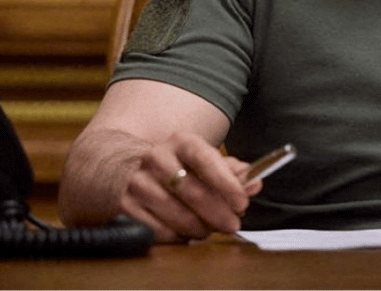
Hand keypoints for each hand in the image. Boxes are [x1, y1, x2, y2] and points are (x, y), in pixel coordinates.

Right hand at [115, 132, 262, 242]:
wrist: (125, 168)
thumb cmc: (176, 168)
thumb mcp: (201, 162)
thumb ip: (230, 173)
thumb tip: (255, 184)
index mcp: (181, 142)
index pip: (205, 159)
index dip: (226, 182)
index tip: (242, 202)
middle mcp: (156, 158)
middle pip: (193, 191)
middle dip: (218, 213)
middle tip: (232, 225)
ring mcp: (138, 182)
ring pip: (176, 214)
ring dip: (198, 228)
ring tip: (207, 230)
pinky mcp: (125, 206)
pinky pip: (158, 230)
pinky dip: (176, 237)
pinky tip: (184, 234)